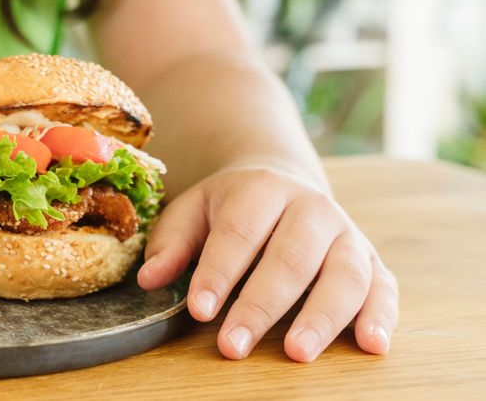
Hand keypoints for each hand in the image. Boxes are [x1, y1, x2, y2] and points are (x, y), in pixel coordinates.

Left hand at [137, 165, 397, 361]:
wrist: (283, 182)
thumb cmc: (230, 207)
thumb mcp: (193, 210)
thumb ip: (172, 243)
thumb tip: (149, 279)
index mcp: (261, 189)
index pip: (239, 233)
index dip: (219, 272)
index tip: (199, 311)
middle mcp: (311, 208)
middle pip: (290, 258)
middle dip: (260, 305)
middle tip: (233, 345)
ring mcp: (347, 234)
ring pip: (343, 274)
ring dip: (321, 316)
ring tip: (297, 352)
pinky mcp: (372, 260)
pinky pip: (384, 287)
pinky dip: (382, 316)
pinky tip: (371, 345)